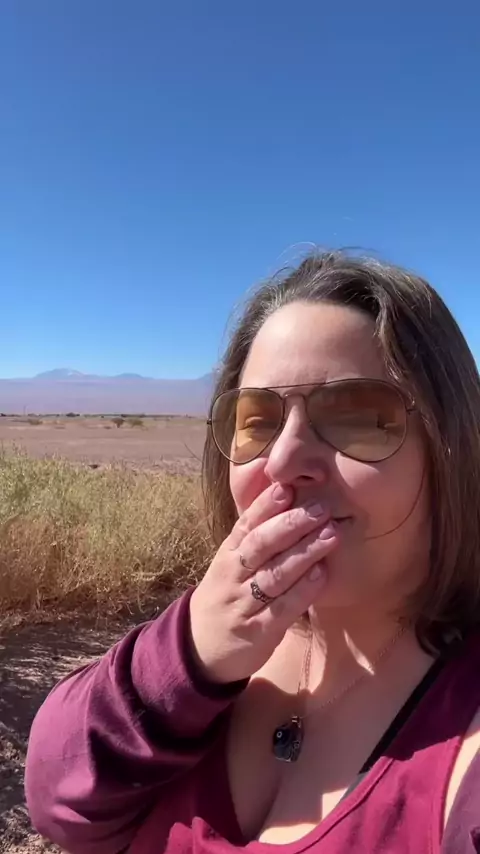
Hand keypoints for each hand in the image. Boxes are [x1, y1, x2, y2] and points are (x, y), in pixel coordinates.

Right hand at [189, 483, 337, 682]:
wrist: (198, 648)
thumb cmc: (226, 596)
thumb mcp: (232, 563)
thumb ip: (256, 536)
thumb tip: (286, 496)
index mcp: (228, 555)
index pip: (246, 524)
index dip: (266, 506)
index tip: (287, 487)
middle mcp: (233, 575)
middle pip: (260, 545)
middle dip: (291, 524)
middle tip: (321, 508)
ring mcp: (244, 604)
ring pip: (274, 574)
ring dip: (304, 553)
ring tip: (331, 534)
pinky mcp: (258, 631)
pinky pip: (282, 608)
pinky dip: (302, 591)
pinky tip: (322, 574)